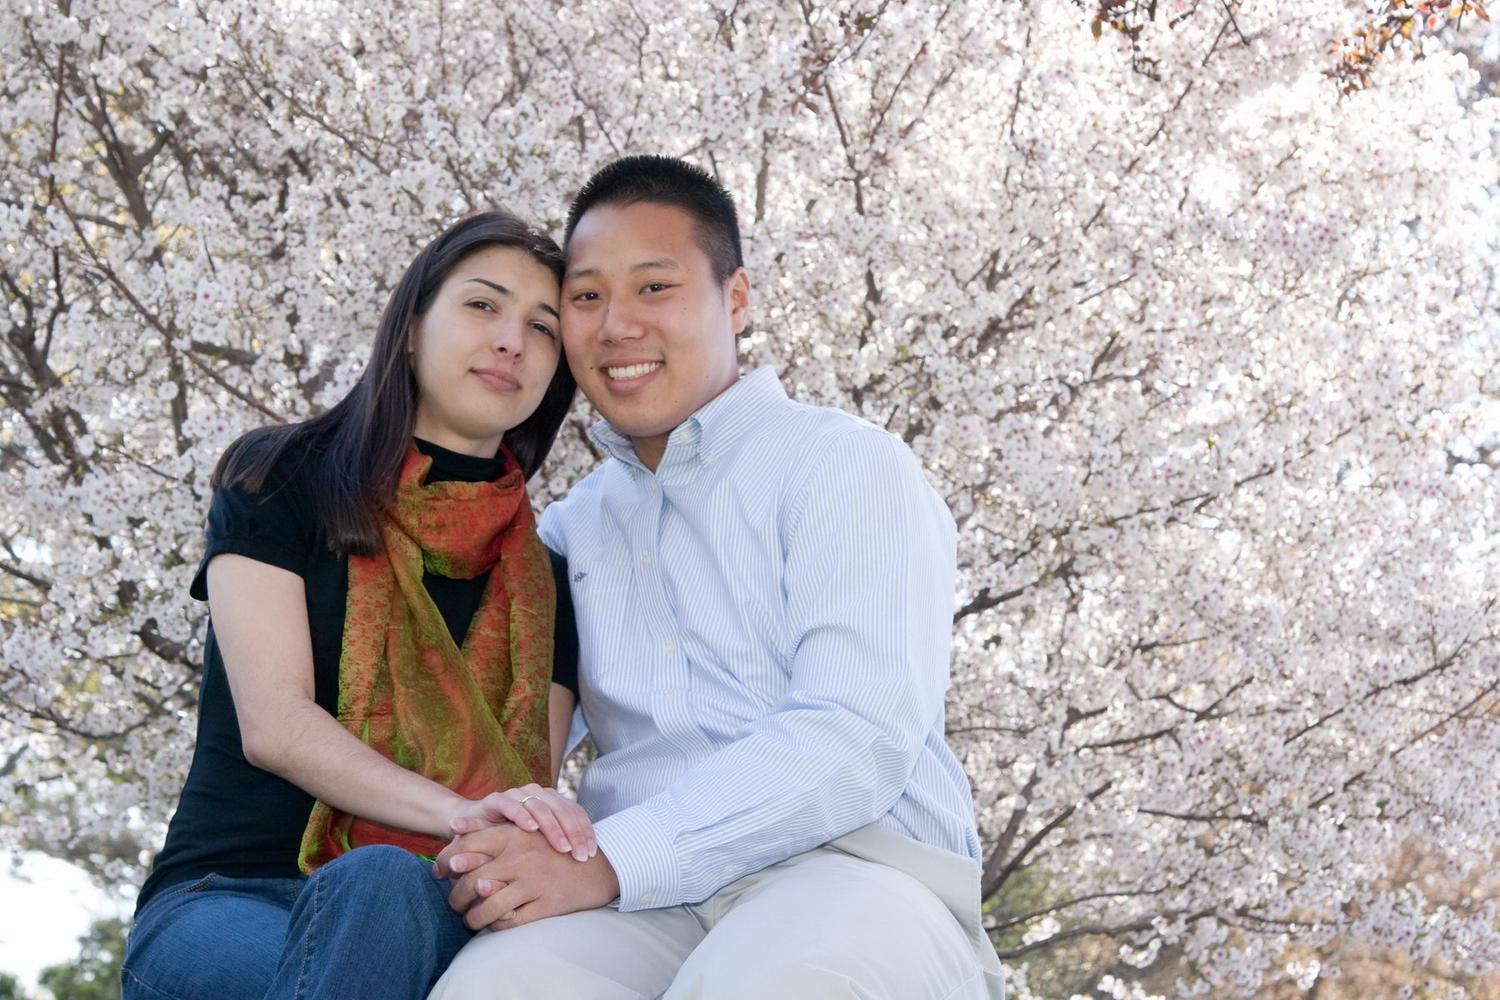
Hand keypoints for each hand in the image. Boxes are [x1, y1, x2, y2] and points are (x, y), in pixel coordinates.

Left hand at [437, 823, 619, 930]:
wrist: (598, 867)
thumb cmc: (555, 849)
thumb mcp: (525, 833)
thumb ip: (493, 833)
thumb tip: (454, 833)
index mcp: (516, 834)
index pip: (469, 844)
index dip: (447, 859)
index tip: (439, 871)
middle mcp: (522, 857)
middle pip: (472, 879)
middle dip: (456, 895)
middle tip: (452, 904)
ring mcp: (535, 882)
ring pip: (488, 906)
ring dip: (473, 917)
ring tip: (468, 920)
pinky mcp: (547, 904)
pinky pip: (511, 922)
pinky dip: (497, 926)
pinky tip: (493, 924)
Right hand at [449, 785, 595, 862]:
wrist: (471, 829)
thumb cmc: (511, 841)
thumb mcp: (537, 845)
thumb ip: (558, 846)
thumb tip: (590, 862)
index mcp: (552, 801)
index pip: (575, 812)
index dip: (585, 832)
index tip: (592, 854)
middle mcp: (537, 794)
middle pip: (562, 809)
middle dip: (574, 833)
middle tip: (581, 856)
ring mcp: (517, 795)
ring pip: (541, 807)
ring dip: (553, 827)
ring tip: (563, 847)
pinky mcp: (496, 800)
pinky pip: (511, 805)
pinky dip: (522, 815)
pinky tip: (531, 829)